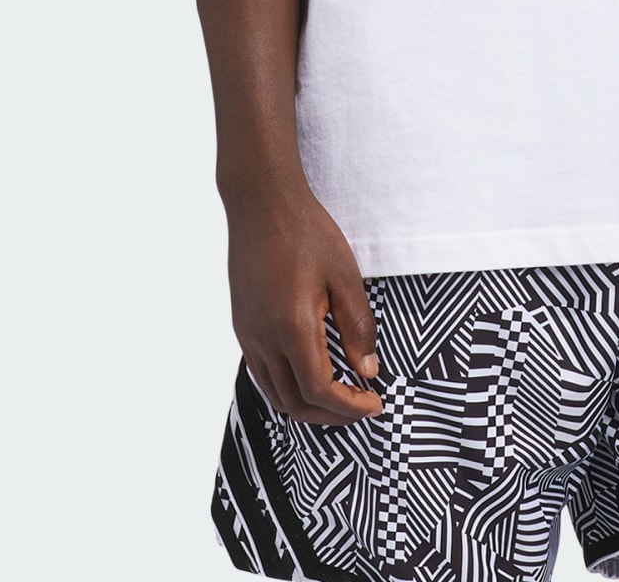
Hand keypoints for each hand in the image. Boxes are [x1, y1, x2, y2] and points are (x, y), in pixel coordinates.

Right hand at [226, 185, 383, 423]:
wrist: (261, 203)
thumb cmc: (306, 231)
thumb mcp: (344, 275)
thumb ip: (358, 326)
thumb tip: (368, 371)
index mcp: (292, 326)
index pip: (320, 390)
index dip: (350, 406)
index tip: (375, 402)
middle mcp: (264, 338)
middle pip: (295, 403)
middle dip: (331, 415)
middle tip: (362, 407)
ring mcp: (248, 334)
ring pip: (275, 394)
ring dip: (308, 406)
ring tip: (340, 399)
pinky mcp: (242, 326)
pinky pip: (262, 374)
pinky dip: (288, 388)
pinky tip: (309, 375)